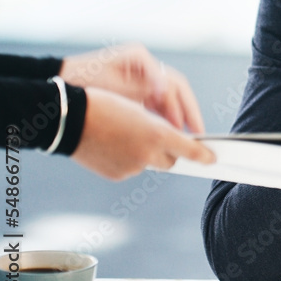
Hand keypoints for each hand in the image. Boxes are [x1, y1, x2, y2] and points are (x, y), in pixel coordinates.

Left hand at [59, 43, 203, 132]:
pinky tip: (171, 133)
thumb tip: (169, 93)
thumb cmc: (81, 83)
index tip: (187, 126)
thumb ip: (143, 90)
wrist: (59, 92)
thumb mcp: (114, 87)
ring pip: (170, 98)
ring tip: (188, 137)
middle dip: (187, 112)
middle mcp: (144, 66)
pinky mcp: (137, 89)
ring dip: (179, 117)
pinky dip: (165, 118)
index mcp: (140, 58)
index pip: (172, 81)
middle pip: (176, 89)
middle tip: (197, 134)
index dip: (181, 105)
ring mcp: (142, 77)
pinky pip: (158, 104)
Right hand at [71, 88, 214, 180]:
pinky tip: (113, 145)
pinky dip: (128, 160)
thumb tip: (168, 141)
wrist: (68, 119)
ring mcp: (132, 167)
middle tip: (161, 140)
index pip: (190, 150)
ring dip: (146, 154)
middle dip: (170, 152)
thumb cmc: (105, 105)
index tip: (212, 159)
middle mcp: (148, 154)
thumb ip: (158, 128)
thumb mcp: (138, 110)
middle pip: (171, 160)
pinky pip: (131, 169)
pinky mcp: (118, 175)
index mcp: (157, 133)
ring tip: (125, 136)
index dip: (203, 155)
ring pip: (149, 164)